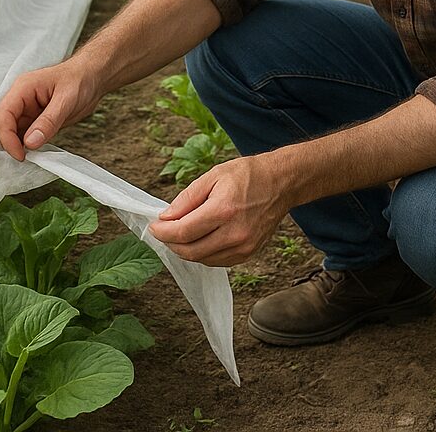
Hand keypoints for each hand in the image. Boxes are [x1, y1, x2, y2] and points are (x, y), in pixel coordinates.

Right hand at [0, 57, 99, 160]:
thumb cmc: (81, 79)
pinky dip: (27, 145)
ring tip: (30, 157)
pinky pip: (25, 135)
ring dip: (18, 145)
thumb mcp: (67, 100)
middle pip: (3, 124)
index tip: (20, 154)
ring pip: (13, 132)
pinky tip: (36, 152)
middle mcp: (21, 99)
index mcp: (23, 88)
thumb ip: (48, 121)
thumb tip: (29, 142)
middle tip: (24, 158)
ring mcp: (27, 110)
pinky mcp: (35, 120)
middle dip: (9, 142)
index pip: (3, 114)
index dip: (7, 137)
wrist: (93, 77)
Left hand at [148, 155, 291, 266]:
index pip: (183, 232)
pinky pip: (216, 261)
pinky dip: (203, 252)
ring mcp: (243, 247)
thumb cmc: (248, 175)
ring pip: (202, 259)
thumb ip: (187, 198)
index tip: (154, 226)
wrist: (281, 183)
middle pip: (190, 251)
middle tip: (163, 230)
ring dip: (186, 249)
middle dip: (171, 243)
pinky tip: (201, 237)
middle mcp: (235, 233)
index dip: (163, 232)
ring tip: (181, 232)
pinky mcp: (248, 254)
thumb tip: (166, 217)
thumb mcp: (213, 175)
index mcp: (224, 210)